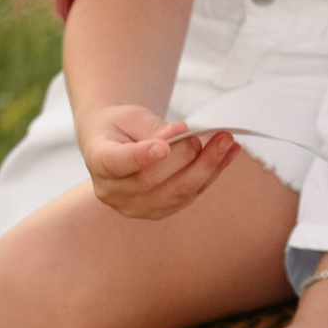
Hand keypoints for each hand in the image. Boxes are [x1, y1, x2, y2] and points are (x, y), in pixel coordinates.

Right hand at [79, 102, 241, 219]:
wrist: (115, 144)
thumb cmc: (122, 126)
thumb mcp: (132, 116)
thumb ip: (153, 127)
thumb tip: (181, 134)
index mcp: (98, 160)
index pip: (116, 162)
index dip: (140, 157)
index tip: (162, 146)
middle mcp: (112, 190)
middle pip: (153, 180)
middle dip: (188, 157)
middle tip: (215, 135)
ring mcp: (134, 206)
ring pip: (176, 193)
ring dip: (208, 168)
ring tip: (228, 143)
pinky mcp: (157, 211)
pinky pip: (188, 196)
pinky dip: (211, 175)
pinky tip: (228, 154)